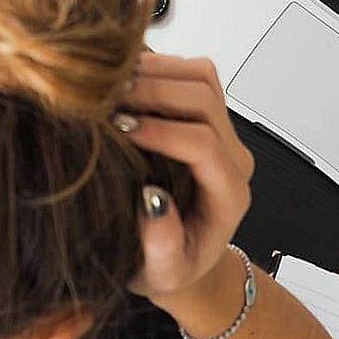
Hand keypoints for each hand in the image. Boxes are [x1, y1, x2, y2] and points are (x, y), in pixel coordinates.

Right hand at [120, 53, 253, 312]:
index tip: (119, 128)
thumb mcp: (163, 272)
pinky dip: (158, 66)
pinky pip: (191, 74)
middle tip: (105, 98)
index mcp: (228, 194)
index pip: (203, 145)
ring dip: (156, 72)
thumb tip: (152, 199)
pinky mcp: (206, 116)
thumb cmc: (171, 268)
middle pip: (205, 99)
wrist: (186, 258)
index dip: (162, 131)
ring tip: (109, 85)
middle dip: (154, 92)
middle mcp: (233, 156)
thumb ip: (162, 245)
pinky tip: (120, 79)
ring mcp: (223, 132)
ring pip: (202, 77)